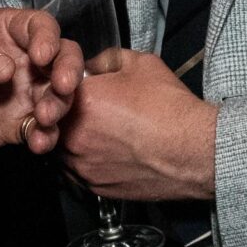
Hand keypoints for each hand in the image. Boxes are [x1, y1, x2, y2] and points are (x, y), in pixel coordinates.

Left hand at [0, 7, 81, 154]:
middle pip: (60, 59)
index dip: (48, 37)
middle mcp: (20, 60)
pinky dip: (46, 137)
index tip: (42, 56)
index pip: (38, 26)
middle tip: (61, 87)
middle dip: (68, 70)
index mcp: (2, 31)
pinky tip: (38, 142)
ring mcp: (21, 94)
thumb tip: (6, 68)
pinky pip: (40, 130)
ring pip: (58, 96)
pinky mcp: (15, 125)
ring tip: (45, 118)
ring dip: (61, 106)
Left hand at [59, 48, 215, 200]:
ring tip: (99, 131)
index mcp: (80, 100)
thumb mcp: (140, 63)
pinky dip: (83, 160)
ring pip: (59, 148)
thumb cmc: (170, 107)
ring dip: (71, 138)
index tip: (75, 86)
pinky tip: (106, 151)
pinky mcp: (93, 186)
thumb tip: (91, 66)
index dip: (62, 85)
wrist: (195, 151)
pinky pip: (75, 170)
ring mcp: (81, 165)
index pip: (53, 87)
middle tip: (87, 109)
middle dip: (63, 112)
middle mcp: (73, 135)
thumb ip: (106, 59)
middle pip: (51, 120)